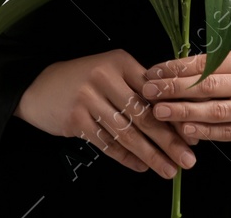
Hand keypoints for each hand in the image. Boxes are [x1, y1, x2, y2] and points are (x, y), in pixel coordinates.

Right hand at [14, 48, 197, 179]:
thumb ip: (137, 88)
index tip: (192, 134)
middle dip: (169, 141)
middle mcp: (104, 77)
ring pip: (127, 133)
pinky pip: (107, 143)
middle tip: (187, 159)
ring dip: (151, 155)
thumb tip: (173, 117)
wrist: (39, 87)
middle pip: (144, 115)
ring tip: (168, 169)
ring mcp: (88, 99)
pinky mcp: (76, 120)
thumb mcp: (110, 72)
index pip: (154, 92)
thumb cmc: (82, 80)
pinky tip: (141, 166)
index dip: (174, 115)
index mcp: (120, 62)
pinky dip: (126, 158)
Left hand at [141, 45, 230, 148]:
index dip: (179, 66)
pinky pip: (230, 132)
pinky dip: (206, 131)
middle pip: (210, 84)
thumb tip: (185, 69)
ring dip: (184, 111)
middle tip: (148, 90)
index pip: (210, 61)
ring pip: (217, 110)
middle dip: (174, 87)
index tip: (155, 70)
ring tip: (159, 111)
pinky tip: (186, 130)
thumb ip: (229, 65)